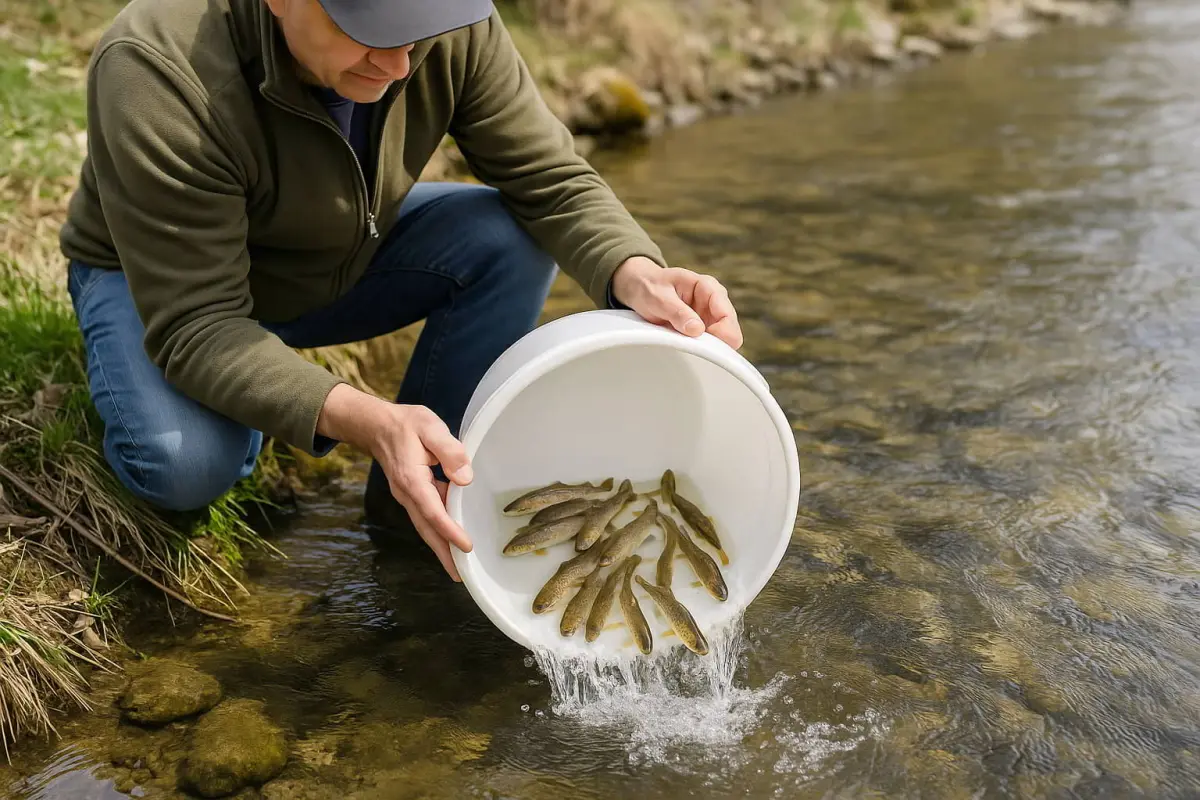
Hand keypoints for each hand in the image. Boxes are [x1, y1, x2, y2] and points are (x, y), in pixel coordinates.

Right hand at [316, 384, 471, 580]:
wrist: (375, 425)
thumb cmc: (405, 424)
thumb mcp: (430, 427)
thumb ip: (449, 450)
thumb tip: (465, 478)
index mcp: (412, 479)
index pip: (433, 512)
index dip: (450, 531)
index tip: (466, 547)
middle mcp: (407, 493)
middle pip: (427, 529)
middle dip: (443, 553)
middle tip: (460, 575)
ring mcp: (407, 495)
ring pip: (426, 525)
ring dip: (441, 545)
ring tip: (458, 564)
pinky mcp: (411, 493)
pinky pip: (426, 515)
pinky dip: (439, 529)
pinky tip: (453, 535)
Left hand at [610, 256, 742, 348]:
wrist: (640, 288)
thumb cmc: (649, 287)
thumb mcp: (658, 297)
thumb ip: (677, 312)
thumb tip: (697, 330)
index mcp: (707, 287)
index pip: (727, 314)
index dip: (722, 333)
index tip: (708, 348)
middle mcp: (714, 301)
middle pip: (729, 330)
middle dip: (715, 342)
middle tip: (693, 350)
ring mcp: (709, 316)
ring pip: (721, 340)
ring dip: (706, 347)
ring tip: (684, 346)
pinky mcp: (702, 328)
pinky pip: (709, 344)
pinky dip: (700, 349)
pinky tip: (685, 348)